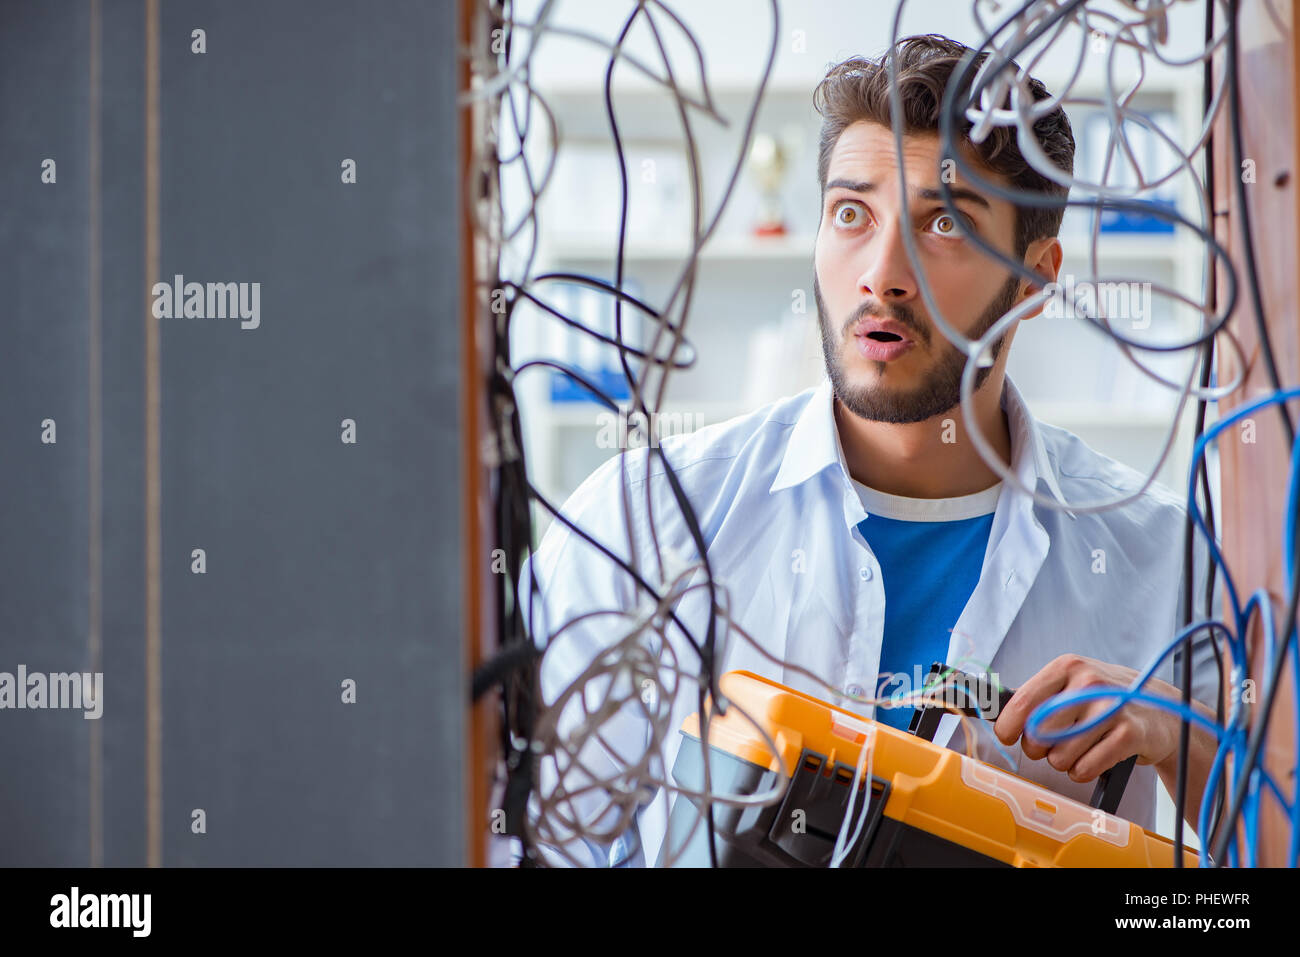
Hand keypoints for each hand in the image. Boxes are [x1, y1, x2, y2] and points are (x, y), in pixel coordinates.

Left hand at [993, 654, 1181, 782]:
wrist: (1162, 710)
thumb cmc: (1104, 700)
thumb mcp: (1071, 686)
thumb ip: (1038, 698)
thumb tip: (993, 714)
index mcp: (1067, 667)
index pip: (1023, 701)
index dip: (1007, 726)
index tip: (1006, 736)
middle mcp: (1088, 682)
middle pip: (1039, 734)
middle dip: (1038, 749)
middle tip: (1051, 746)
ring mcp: (1111, 707)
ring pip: (1060, 756)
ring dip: (1064, 762)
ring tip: (1080, 748)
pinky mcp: (1130, 733)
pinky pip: (1085, 768)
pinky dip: (1084, 771)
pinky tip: (1095, 758)